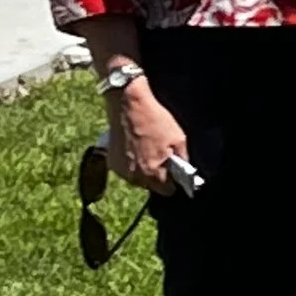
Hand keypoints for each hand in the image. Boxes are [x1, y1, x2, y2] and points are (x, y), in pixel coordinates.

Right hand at [104, 77, 192, 191]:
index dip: (172, 180)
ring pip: (138, 178)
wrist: (128, 104)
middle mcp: (135, 177)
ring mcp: (121, 171)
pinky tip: (133, 147)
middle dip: (157, 174)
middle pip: (151, 185)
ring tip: (145, 149)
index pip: (167, 191)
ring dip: (142, 169)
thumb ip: (183, 159)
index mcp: (153, 173)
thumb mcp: (179, 138)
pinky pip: (126, 169)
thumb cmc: (154, 120)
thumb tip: (184, 170)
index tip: (173, 170)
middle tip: (159, 154)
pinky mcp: (111, 163)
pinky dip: (130, 163)